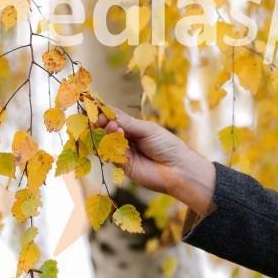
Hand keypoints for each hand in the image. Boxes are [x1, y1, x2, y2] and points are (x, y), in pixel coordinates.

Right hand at [97, 110, 215, 215]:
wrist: (177, 168)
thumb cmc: (167, 145)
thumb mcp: (149, 129)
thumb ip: (129, 123)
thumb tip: (110, 115)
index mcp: (134, 128)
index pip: (116, 118)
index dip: (107, 114)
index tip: (99, 109)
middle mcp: (127, 139)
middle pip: (108, 130)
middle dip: (103, 123)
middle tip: (101, 119)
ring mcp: (124, 152)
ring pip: (108, 142)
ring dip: (107, 133)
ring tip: (112, 126)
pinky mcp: (123, 166)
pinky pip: (112, 155)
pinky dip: (111, 146)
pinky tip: (117, 137)